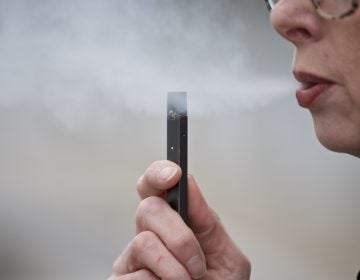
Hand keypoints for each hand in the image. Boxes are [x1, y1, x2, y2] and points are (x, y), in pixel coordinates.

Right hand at [109, 160, 250, 279]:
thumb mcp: (226, 257)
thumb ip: (208, 220)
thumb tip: (189, 183)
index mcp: (173, 224)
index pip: (154, 188)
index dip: (158, 173)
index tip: (173, 174)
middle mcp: (147, 236)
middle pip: (148, 208)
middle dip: (179, 235)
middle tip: (196, 262)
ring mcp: (131, 260)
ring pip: (143, 242)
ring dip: (174, 268)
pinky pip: (134, 276)